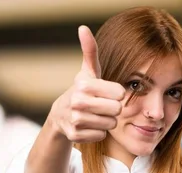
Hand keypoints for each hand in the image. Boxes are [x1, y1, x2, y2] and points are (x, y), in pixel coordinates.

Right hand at [47, 25, 125, 142]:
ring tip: (95, 115)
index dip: (116, 94)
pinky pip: (101, 136)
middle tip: (102, 106)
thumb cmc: (83, 90)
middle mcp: (78, 102)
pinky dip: (98, 132)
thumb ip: (90, 51)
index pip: (120, 94)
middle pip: (117, 110)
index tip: (106, 93)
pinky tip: (89, 125)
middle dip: (113, 109)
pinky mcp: (75, 135)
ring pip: (110, 124)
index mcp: (84, 85)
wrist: (61, 114)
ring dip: (106, 121)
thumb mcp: (88, 71)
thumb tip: (83, 28)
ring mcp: (76, 120)